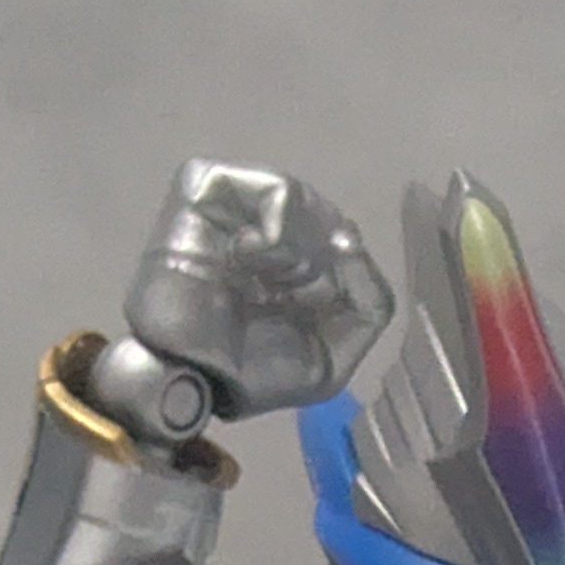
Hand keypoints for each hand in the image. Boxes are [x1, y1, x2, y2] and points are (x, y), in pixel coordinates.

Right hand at [116, 161, 393, 422]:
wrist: (194, 378)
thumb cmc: (252, 374)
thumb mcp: (333, 357)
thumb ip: (370, 304)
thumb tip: (353, 241)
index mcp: (294, 263)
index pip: (342, 239)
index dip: (347, 269)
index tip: (327, 298)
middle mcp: (266, 228)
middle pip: (325, 217)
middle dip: (323, 262)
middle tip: (295, 294)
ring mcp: (236, 207)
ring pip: (299, 196)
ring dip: (299, 247)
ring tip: (270, 278)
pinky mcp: (207, 190)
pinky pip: (267, 187)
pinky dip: (277, 225)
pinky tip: (250, 255)